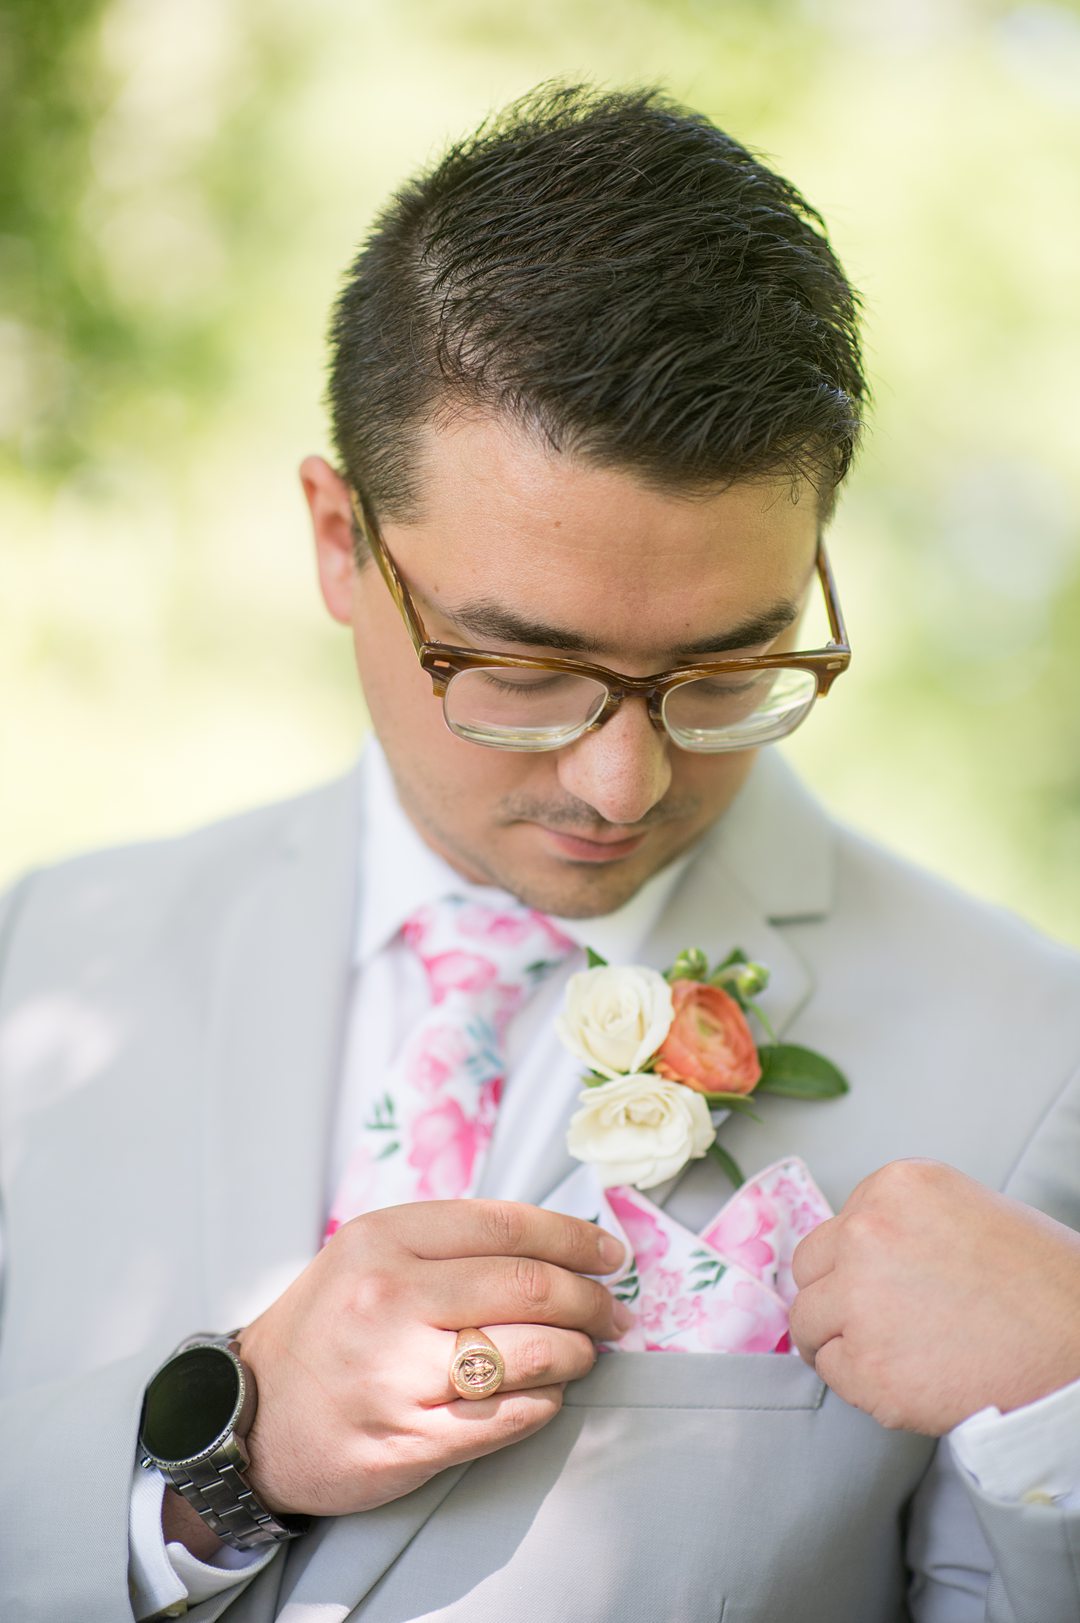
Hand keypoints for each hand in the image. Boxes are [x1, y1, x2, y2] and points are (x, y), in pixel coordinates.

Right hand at [237, 1200, 628, 1515]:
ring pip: (533, 1353)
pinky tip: (546, 1392)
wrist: (248, 1416)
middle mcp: (390, 1298)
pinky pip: (513, 1416)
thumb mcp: (367, 1254)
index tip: (610, 1254)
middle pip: (529, 1287)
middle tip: (612, 1312)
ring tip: (583, 1352)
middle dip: (590, 1300)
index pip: (507, 1225)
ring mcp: (400, 1373)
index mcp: (383, 1239)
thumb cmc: (326, 1326)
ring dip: (578, 1353)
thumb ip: (449, 1243)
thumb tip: (555, 1245)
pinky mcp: (411, 1440)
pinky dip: (547, 1402)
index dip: (574, 1238)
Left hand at [789, 1159, 1079, 1434]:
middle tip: (863, 1322)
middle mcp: (867, 1233)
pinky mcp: (868, 1367)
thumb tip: (857, 1256)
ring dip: (836, 1340)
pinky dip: (859, 1382)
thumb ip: (906, 1224)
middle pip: (809, 1269)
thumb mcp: (967, 1213)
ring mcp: (861, 1301)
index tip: (880, 1284)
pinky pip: (833, 1373)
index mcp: (895, 1186)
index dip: (856, 1261)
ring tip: (882, 1354)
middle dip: (832, 1295)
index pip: (841, 1226)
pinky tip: (905, 1379)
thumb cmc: (1042, 1285)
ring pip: (809, 1321)